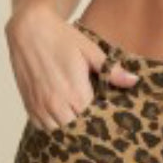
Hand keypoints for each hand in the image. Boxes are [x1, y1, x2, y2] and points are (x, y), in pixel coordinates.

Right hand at [4, 3, 137, 129]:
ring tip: (80, 128)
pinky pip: (43, 128)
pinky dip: (53, 128)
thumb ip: (111, 71)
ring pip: (59, 134)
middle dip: (87, 132)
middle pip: (77, 133)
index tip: (109, 124)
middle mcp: (57, 104)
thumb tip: (134, 81)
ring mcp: (41, 106)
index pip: (94, 122)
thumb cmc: (61, 37)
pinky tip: (62, 121)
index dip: (102, 125)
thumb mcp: (90, 50)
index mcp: (75, 93)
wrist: (28, 28)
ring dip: (70, 132)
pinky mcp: (30, 105)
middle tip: (96, 129)